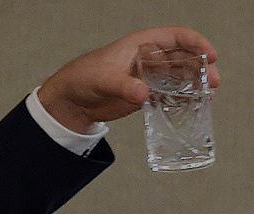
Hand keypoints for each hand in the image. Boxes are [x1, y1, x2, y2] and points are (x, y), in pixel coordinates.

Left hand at [37, 25, 220, 132]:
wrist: (70, 100)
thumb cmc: (83, 79)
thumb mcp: (102, 79)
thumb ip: (123, 86)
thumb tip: (144, 94)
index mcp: (141, 44)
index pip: (176, 36)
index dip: (196, 43)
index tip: (210, 55)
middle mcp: (149, 58)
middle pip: (183, 57)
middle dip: (201, 67)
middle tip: (213, 82)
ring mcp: (148, 76)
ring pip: (179, 76)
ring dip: (194, 84)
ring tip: (207, 96)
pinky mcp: (145, 94)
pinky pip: (169, 93)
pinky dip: (181, 98)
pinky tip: (192, 106)